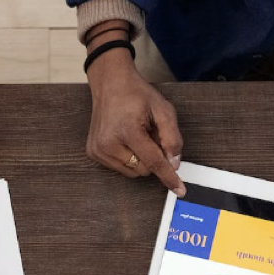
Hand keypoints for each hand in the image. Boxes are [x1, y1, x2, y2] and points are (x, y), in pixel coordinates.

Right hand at [85, 51, 185, 194]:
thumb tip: (174, 164)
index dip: (168, 176)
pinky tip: (125, 139)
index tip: (180, 190)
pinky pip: (120, 168)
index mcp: (128, 130)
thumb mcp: (163, 110)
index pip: (153, 162)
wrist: (110, 83)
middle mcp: (109, 143)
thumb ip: (172, 138)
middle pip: (144, 169)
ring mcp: (98, 150)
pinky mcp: (93, 153)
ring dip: (140, 158)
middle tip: (150, 135)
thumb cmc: (136, 95)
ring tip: (136, 136)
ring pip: (132, 172)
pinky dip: (128, 158)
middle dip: (153, 156)